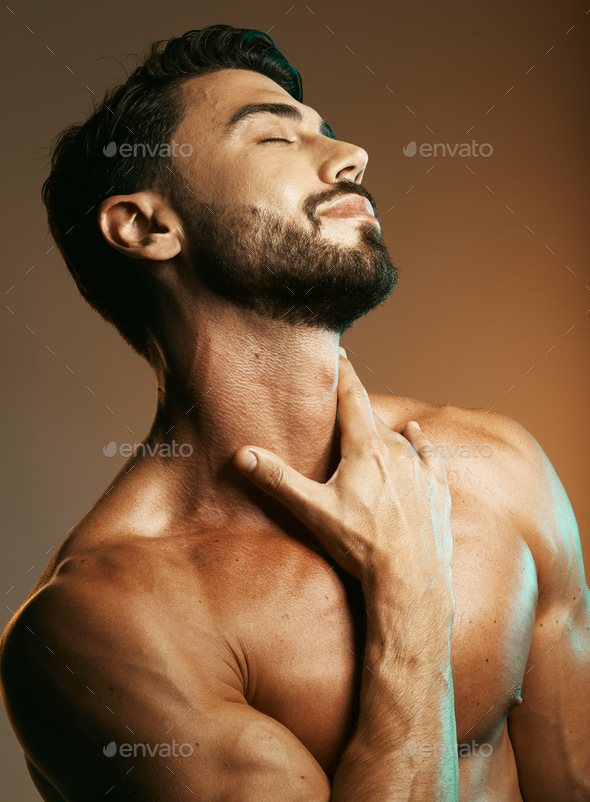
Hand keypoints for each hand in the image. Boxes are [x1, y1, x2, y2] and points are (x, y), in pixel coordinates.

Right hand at [233, 351, 452, 599]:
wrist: (411, 580)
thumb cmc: (361, 545)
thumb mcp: (313, 511)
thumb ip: (278, 479)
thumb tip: (242, 455)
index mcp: (366, 449)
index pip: (353, 397)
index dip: (344, 372)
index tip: (340, 351)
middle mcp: (397, 451)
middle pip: (373, 419)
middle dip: (357, 409)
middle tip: (343, 405)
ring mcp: (421, 469)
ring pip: (399, 438)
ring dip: (383, 433)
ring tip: (371, 430)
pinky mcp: (437, 488)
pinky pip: (428, 454)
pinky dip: (418, 444)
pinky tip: (416, 438)